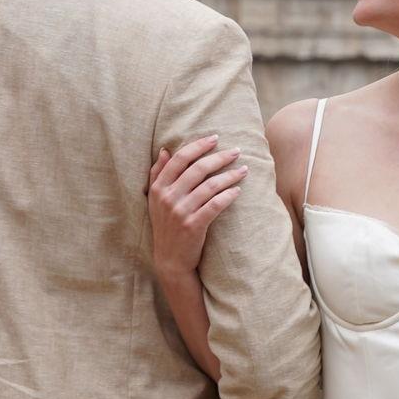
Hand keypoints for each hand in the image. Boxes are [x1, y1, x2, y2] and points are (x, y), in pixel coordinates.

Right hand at [148, 135, 246, 278]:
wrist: (170, 260)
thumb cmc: (166, 226)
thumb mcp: (155, 200)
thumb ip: (157, 174)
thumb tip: (164, 150)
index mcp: (158, 188)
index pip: (180, 159)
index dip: (199, 146)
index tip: (215, 138)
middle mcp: (168, 198)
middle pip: (197, 169)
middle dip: (220, 157)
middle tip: (237, 151)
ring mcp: (180, 212)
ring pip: (210, 186)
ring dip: (230, 175)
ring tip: (243, 170)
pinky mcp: (193, 225)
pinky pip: (215, 205)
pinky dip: (228, 196)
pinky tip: (238, 191)